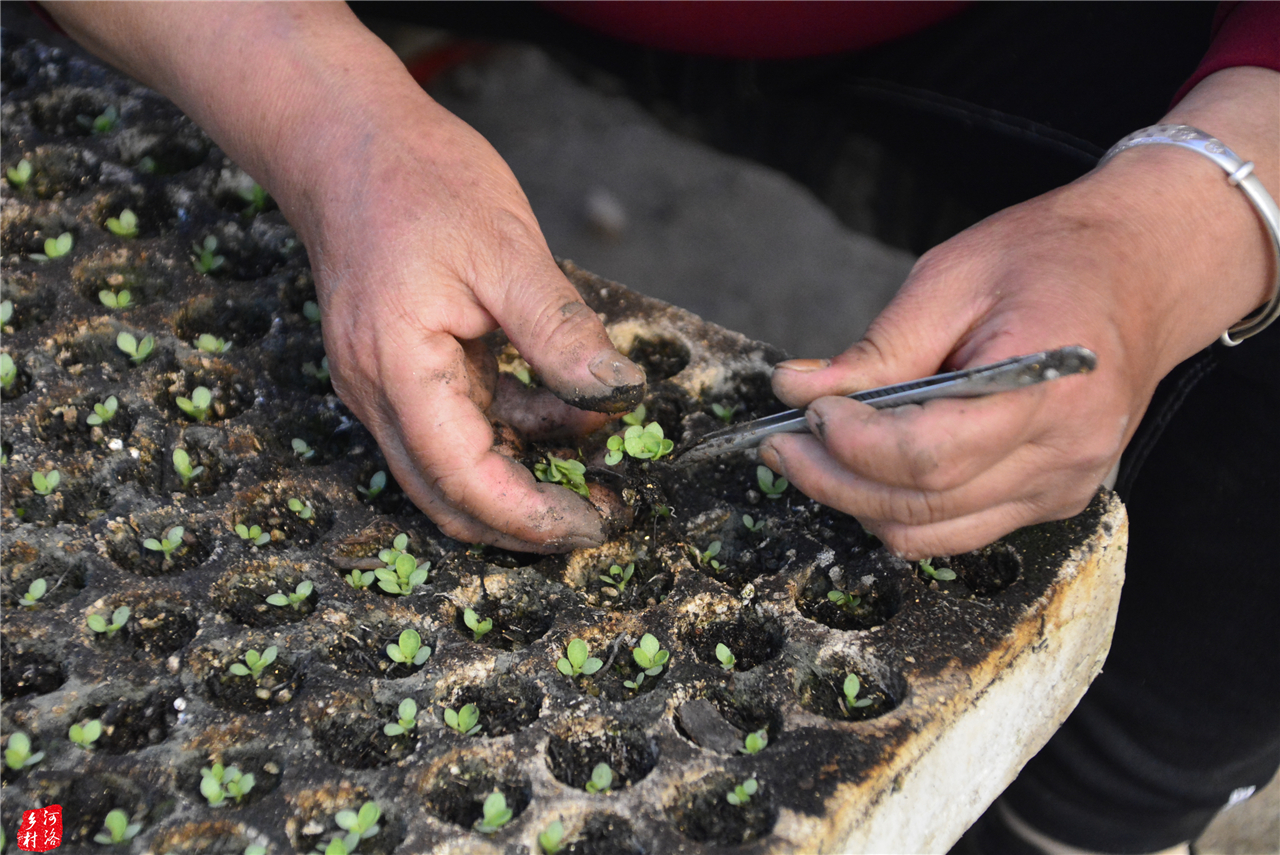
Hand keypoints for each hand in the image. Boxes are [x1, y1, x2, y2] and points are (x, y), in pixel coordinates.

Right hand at [47, 3, 645, 551]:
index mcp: (398, 371)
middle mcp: (377, 394)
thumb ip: (560, 330)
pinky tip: (567, 414)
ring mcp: (382, 386)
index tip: (594, 523)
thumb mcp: (506, 249)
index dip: (531, 517)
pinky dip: (511, 431)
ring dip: (522, 478)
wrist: (345, 139)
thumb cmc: (418, 181)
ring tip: (599, 464)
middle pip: (449, 499)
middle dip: (525, 522)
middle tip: (600, 517)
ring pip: (451, 469)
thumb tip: (618, 392)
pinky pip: (454, 426)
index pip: (466, 481)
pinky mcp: (398, 370)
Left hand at [762, 69, 1276, 557]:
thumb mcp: (953, 276)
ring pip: (934, 535)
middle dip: (835, 482)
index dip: (853, 447)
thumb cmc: (1052, 258)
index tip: (806, 413)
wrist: (1144, 270)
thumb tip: (796, 388)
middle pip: (923, 508)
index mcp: (1047, 388)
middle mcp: (1064, 454)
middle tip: (782, 445)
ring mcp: (1063, 487)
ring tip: (816, 454)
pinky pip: (960, 531)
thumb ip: (877, 346)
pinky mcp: (1054, 499)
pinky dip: (903, 508)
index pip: (929, 458)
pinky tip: (871, 466)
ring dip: (860, 503)